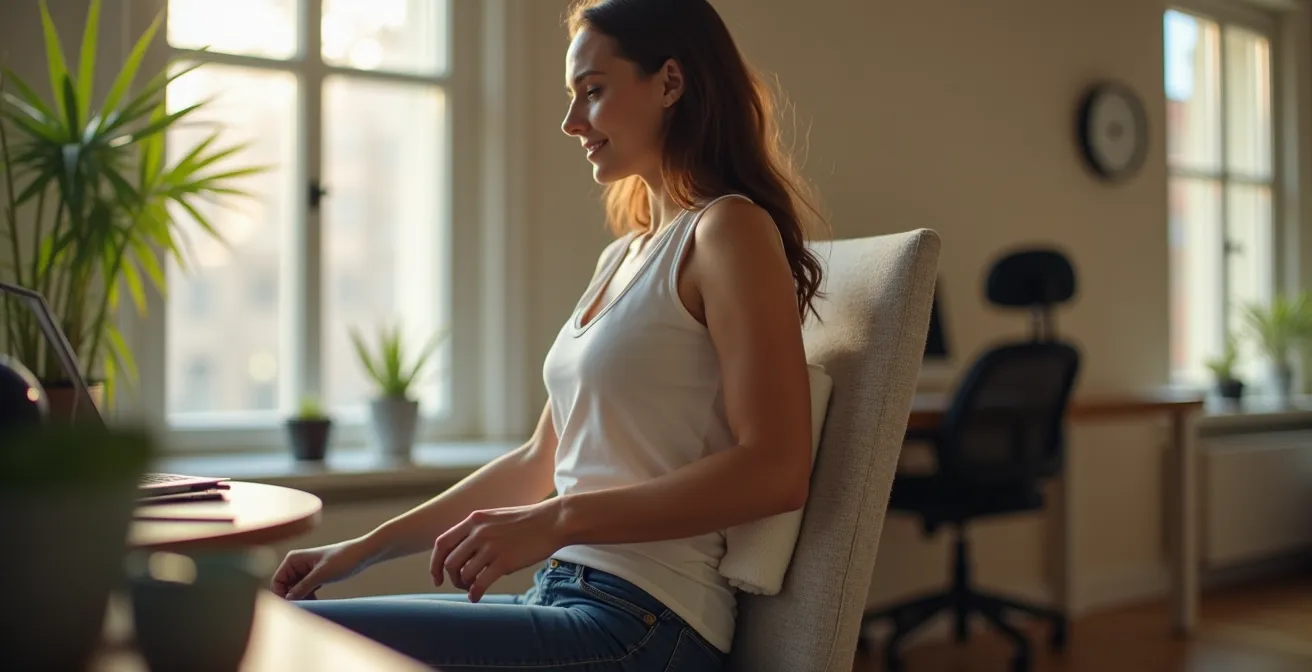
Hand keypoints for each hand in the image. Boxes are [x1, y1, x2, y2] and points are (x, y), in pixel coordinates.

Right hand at [271, 538, 372, 599]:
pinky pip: (304, 591)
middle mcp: (295, 564)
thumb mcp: (322, 574)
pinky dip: (309, 598)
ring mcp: (304, 571)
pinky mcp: (313, 577)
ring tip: (314, 606)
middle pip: (284, 588)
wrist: (362, 555)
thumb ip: (303, 586)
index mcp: (293, 559)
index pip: (277, 582)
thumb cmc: (343, 559)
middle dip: (293, 599)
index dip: (282, 596)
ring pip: (295, 591)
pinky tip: (317, 603)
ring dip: (302, 599)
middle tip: (305, 608)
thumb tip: (288, 599)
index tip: (293, 607)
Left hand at [430, 501, 566, 602]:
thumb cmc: (527, 522)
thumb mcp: (495, 518)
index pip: (442, 544)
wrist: (553, 521)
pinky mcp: (505, 561)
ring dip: (464, 586)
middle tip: (461, 584)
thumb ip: (477, 531)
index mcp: (474, 520)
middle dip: (451, 578)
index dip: (434, 564)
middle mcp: (478, 532)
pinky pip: (480, 583)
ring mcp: (491, 547)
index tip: (437, 578)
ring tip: (473, 588)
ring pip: (464, 574)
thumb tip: (462, 554)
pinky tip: (477, 598)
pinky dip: (474, 594)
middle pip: (450, 562)